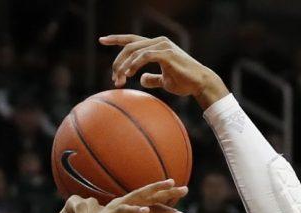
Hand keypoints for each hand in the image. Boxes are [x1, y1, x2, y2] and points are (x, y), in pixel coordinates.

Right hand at [67, 181, 186, 212]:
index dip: (168, 210)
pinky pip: (124, 211)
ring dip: (154, 191)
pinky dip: (135, 210)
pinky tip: (146, 211)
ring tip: (169, 186)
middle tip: (185, 188)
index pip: (154, 208)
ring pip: (139, 196)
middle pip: (150, 196)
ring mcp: (118, 208)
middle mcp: (127, 206)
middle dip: (167, 191)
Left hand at [99, 34, 227, 107]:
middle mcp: (158, 42)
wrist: (199, 83)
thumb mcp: (164, 81)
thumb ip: (152, 78)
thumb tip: (142, 80)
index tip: (101, 40)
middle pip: (129, 46)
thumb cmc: (184, 82)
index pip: (132, 40)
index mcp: (156, 46)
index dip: (116, 39)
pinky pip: (145, 56)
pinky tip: (129, 74)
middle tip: (113, 79)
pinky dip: (134, 64)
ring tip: (119, 81)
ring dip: (123, 67)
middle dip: (117, 62)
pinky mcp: (166, 54)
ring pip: (134, 51)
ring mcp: (162, 46)